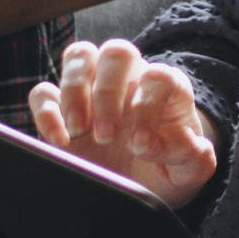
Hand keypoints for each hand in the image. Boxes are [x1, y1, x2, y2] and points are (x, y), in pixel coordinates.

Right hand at [29, 38, 217, 209]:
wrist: (140, 185)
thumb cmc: (166, 170)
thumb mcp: (188, 171)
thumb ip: (194, 157)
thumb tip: (182, 142)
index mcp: (164, 89)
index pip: (158, 77)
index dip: (148, 107)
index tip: (140, 146)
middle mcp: (128, 81)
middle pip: (117, 52)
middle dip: (108, 92)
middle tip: (106, 135)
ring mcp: (92, 91)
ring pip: (79, 56)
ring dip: (74, 90)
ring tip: (78, 132)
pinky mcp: (62, 111)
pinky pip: (44, 91)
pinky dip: (46, 111)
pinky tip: (58, 141)